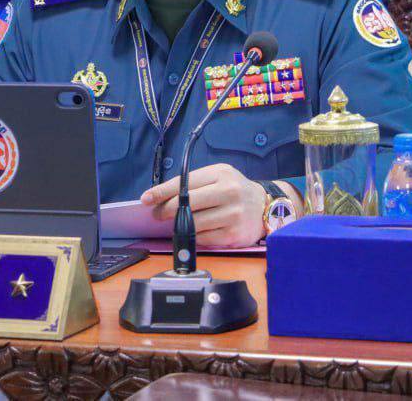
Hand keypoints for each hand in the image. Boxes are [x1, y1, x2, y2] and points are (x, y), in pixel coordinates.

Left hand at [139, 163, 267, 247]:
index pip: (184, 183)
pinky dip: (194, 235)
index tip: (146, 198)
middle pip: (187, 203)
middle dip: (165, 209)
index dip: (162, 192)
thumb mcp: (218, 177)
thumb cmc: (234, 190)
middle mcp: (229, 192)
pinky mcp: (234, 235)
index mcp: (221, 174)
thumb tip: (162, 198)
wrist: (265, 206)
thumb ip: (194, 184)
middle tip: (156, 214)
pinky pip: (203, 238)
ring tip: (174, 222)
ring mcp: (233, 214)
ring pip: (193, 222)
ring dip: (178, 224)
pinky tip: (193, 230)